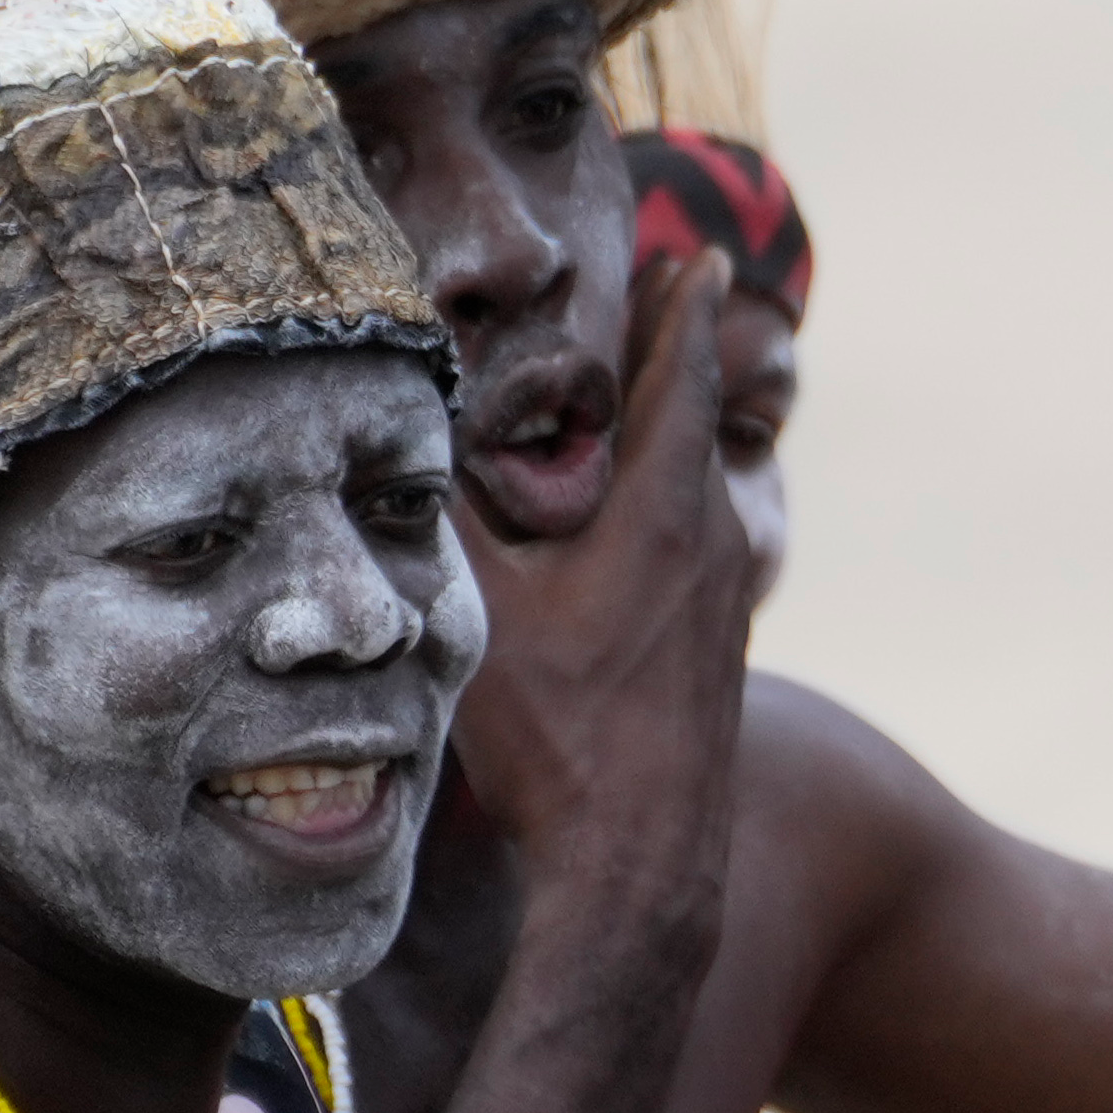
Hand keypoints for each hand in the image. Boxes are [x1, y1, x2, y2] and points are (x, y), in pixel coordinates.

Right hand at [445, 243, 761, 925]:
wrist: (644, 860)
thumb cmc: (562, 737)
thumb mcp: (483, 610)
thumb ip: (443, 512)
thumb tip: (395, 424)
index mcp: (660, 519)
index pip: (675, 384)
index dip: (679, 312)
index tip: (690, 252)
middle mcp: (707, 548)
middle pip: (690, 423)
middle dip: (675, 352)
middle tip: (671, 284)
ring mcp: (717, 603)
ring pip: (695, 487)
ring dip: (671, 427)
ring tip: (650, 381)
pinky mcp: (711, 652)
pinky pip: (691, 541)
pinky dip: (667, 495)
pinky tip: (636, 514)